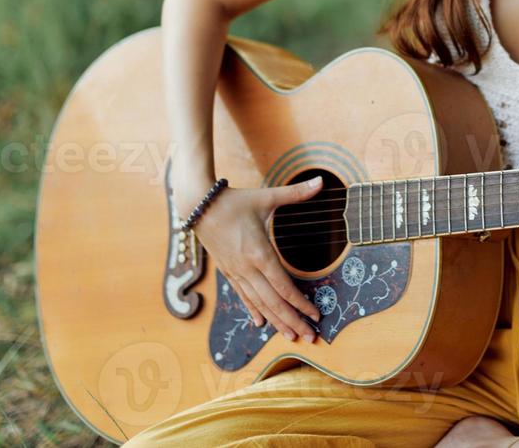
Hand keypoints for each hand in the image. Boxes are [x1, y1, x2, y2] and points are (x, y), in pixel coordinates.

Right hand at [191, 175, 324, 342]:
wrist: (198, 205)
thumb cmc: (235, 201)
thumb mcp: (266, 197)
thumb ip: (296, 193)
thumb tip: (320, 181)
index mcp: (260, 253)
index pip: (284, 286)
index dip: (301, 303)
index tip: (315, 315)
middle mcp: (248, 268)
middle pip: (273, 302)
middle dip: (293, 321)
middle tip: (311, 337)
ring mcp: (236, 273)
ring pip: (258, 304)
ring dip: (276, 321)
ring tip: (291, 336)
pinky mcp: (228, 272)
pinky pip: (242, 296)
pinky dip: (254, 310)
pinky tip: (261, 323)